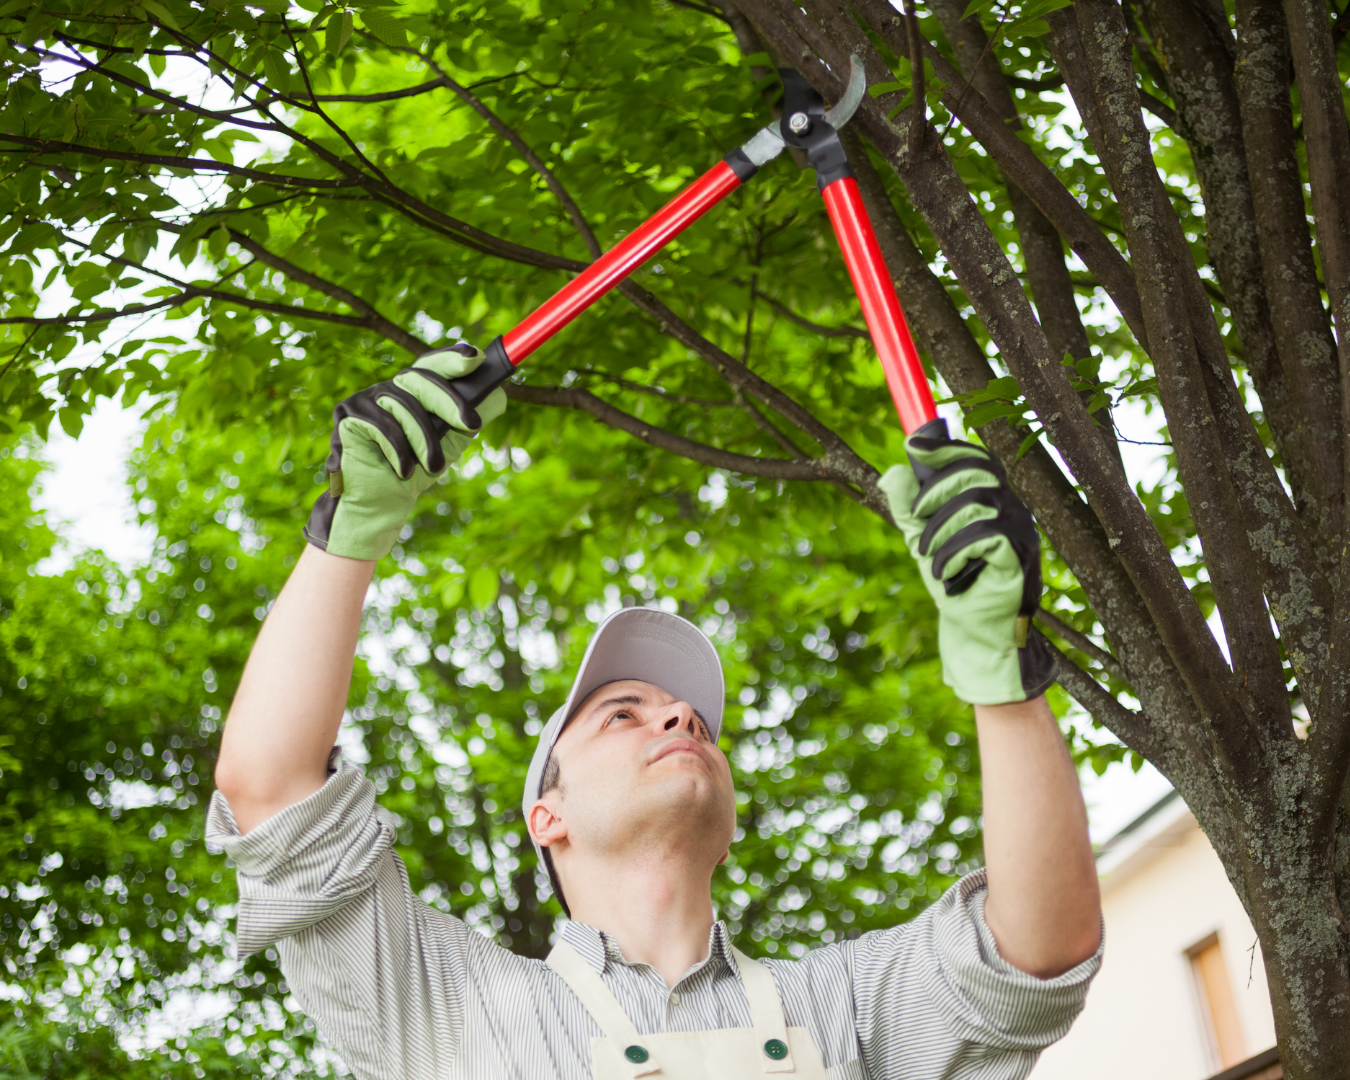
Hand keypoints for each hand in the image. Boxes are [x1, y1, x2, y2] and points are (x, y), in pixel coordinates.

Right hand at [302, 344, 507, 560]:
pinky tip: (403, 470)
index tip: (476, 357)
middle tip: (472, 424)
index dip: (452, 358)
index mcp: (412, 392)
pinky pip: (381, 424)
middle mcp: (389, 388)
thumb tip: (499, 397)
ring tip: (433, 468)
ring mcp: (366, 398)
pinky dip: (397, 450)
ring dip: (424, 441)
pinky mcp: (347, 414)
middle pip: (421, 379)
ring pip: (404, 406)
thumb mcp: (448, 444)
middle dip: (449, 401)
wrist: (379, 504)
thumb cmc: (414, 472)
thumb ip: (466, 420)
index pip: (432, 366)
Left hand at [878, 431, 1055, 703]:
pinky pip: (986, 536)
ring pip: (977, 503)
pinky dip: (955, 552)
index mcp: (991, 501)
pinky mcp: (1020, 558)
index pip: (976, 459)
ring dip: (940, 529)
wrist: (973, 631)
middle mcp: (1011, 510)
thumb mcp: (921, 540)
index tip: (914, 446)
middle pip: (976, 472)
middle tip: (915, 518)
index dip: (947, 448)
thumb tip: (893, 471)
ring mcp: (1021, 532)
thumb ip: (908, 508)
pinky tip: (946, 573)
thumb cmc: (953, 583)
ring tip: (928, 557)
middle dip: (936, 491)